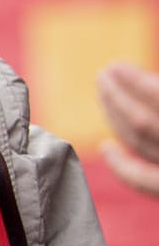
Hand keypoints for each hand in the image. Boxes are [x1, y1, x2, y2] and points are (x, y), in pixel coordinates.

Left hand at [98, 62, 158, 195]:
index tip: (115, 65)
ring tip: (104, 93)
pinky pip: (143, 180)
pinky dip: (122, 165)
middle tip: (102, 75)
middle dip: (118, 98)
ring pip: (139, 143)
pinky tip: (107, 147)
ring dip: (115, 117)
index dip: (136, 81)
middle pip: (142, 122)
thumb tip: (139, 77)